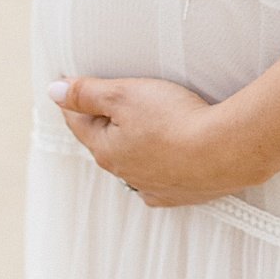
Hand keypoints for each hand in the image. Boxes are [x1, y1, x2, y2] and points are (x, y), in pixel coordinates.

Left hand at [46, 74, 254, 204]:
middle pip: (107, 142)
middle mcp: (125, 174)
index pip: (79, 121)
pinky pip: (162, 179)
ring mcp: (154, 187)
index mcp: (106, 149)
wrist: (226, 150)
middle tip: (110, 101)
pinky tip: (169, 156)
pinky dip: (162, 165)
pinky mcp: (182, 194)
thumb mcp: (124, 94)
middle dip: (105, 123)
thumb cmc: (174, 118)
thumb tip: (53, 91)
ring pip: (134, 162)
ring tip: (144, 126)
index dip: (75, 100)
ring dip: (135, 145)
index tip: (74, 84)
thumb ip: (87, 93)